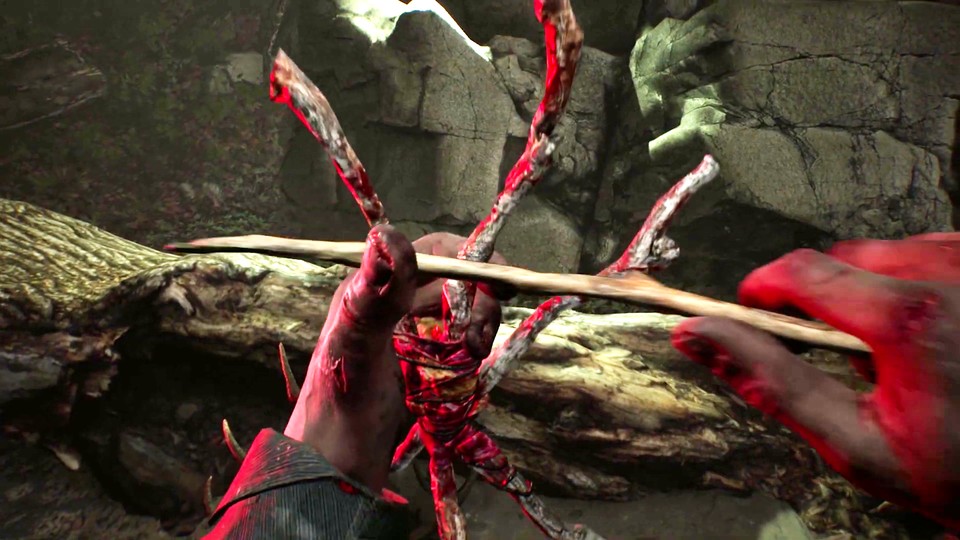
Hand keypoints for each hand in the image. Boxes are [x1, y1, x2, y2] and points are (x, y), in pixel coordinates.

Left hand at [283, 226, 510, 492]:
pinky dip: (476, 347)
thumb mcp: (357, 342)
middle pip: (458, 278)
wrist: (339, 462)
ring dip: (482, 325)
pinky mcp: (428, 360)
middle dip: (481, 300)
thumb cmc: (340, 402)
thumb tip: (384, 233)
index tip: (499, 284)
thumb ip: (376, 291)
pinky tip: (472, 363)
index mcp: (375, 286)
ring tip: (475, 353)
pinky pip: (465, 340)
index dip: (470, 258)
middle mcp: (396, 301)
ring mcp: (414, 331)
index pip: (435, 250)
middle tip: (481, 336)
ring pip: (466, 309)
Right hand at [670, 233, 959, 529]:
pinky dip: (919, 280)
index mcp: (907, 318)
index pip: (805, 269)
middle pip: (848, 254)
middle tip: (840, 350)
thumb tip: (696, 335)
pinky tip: (931, 330)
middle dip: (825, 294)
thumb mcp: (853, 442)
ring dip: (874, 286)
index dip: (766, 286)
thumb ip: (769, 382)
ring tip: (892, 348)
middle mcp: (951, 276)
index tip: (754, 304)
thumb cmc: (956, 472)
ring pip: (893, 249)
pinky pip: (938, 250)